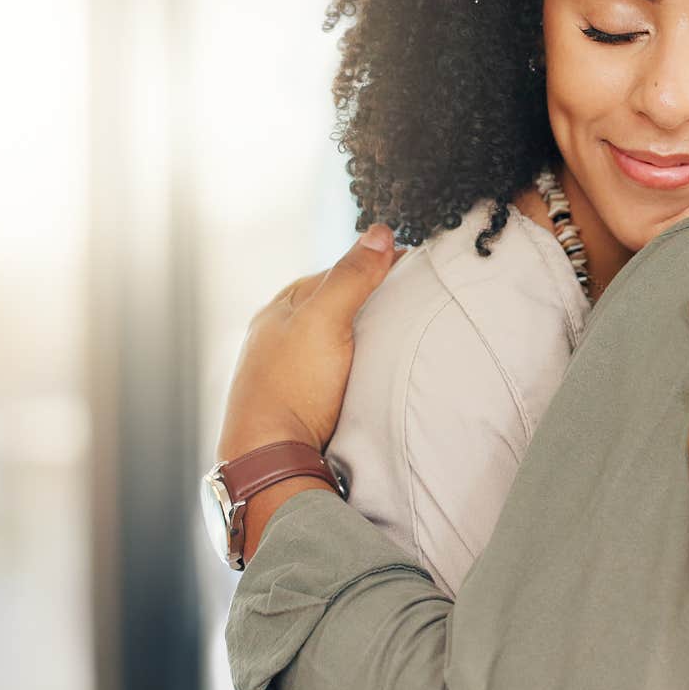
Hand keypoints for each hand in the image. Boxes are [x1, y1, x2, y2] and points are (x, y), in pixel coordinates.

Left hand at [216, 224, 399, 461]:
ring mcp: (290, 369)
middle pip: (341, 306)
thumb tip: (381, 230)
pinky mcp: (303, 399)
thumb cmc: (291, 387)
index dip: (378, 266)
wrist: (270, 459)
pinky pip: (340, 370)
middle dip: (375, 302)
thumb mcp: (325, 319)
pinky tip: (377, 373)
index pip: (340, 271)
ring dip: (369, 338)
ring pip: (341, 340)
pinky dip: (361, 365)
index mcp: (283, 307)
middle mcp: (282, 334)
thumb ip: (352, 276)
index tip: (417, 269)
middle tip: (417, 304)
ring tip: (404, 339)